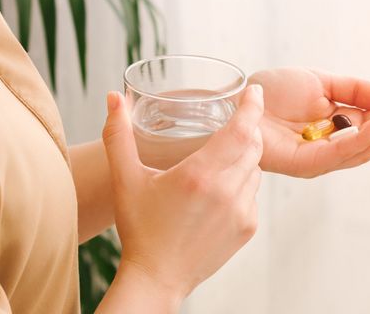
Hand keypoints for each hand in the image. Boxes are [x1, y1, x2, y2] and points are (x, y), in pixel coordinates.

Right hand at [97, 86, 263, 311]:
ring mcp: (241, 211)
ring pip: (256, 170)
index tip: (256, 91)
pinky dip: (243, 184)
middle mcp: (227, 191)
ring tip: (218, 163)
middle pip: (253, 146)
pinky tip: (219, 192)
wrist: (157, 276)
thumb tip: (113, 97)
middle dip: (247, 130)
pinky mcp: (248, 228)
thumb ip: (118, 135)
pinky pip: (254, 193)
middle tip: (233, 124)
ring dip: (244, 158)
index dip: (252, 107)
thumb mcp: (125, 179)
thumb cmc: (139, 228)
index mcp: (199, 174)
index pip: (241, 130)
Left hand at [251, 68, 369, 177]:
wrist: (239, 100)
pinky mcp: (307, 164)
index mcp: (341, 126)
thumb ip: (357, 91)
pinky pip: (340, 153)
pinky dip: (362, 139)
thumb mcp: (322, 82)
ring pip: (364, 149)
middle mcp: (336, 145)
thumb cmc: (273, 92)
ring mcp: (322, 158)